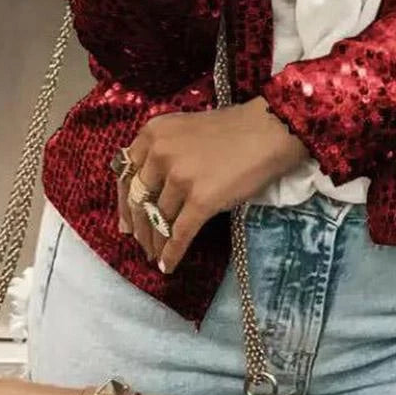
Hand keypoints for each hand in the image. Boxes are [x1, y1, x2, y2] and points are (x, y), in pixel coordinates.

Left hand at [117, 96, 309, 273]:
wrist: (270, 130)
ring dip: (156, 242)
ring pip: (158, 219)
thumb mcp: (185, 129)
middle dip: (139, 226)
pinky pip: (179, 234)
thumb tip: (142, 192)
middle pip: (139, 200)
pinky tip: (168, 265)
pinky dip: (172, 253)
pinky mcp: (201, 200)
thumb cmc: (233, 128)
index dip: (125, 202)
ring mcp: (180, 177)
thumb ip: (162, 152)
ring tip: (157, 254)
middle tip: (142, 243)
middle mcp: (160, 153)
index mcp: (153, 133)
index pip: (126, 174)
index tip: (126, 222)